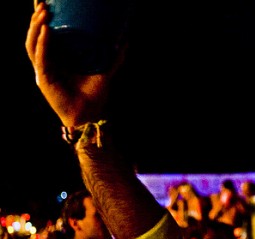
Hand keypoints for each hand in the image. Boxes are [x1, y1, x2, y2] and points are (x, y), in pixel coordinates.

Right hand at [25, 2, 122, 126]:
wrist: (89, 116)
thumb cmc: (93, 96)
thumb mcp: (105, 71)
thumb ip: (114, 57)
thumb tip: (125, 40)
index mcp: (56, 58)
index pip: (44, 34)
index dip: (42, 18)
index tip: (46, 2)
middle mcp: (46, 62)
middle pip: (35, 35)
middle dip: (36, 18)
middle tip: (42, 2)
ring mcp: (43, 70)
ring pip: (32, 44)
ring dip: (36, 27)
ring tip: (43, 12)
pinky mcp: (44, 79)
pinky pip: (40, 58)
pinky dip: (43, 44)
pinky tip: (46, 31)